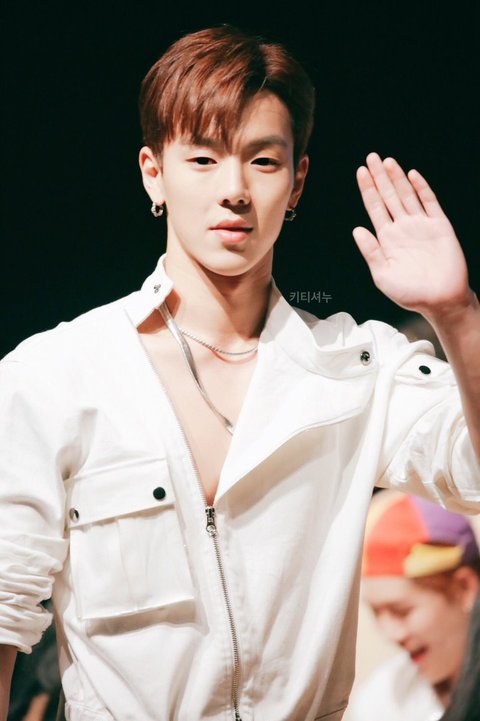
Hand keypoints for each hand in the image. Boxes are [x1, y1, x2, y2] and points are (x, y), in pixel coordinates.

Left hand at [353, 153, 470, 319]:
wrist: (440, 300)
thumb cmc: (410, 293)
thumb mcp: (383, 275)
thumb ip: (371, 252)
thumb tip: (357, 230)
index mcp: (387, 239)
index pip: (375, 208)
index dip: (368, 190)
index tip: (360, 172)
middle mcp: (402, 228)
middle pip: (389, 196)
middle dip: (379, 177)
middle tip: (370, 157)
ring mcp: (421, 225)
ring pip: (407, 195)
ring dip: (397, 178)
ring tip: (387, 161)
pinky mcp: (439, 226)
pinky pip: (430, 202)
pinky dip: (421, 188)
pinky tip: (412, 175)